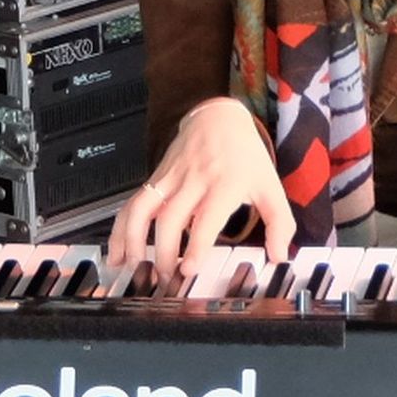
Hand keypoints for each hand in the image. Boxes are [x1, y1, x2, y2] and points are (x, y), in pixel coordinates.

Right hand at [107, 98, 295, 279]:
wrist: (219, 117)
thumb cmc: (245, 155)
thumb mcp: (270, 185)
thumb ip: (279, 223)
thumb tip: (279, 256)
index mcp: (225, 185)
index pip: (207, 218)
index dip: (195, 245)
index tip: (188, 269)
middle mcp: (195, 181)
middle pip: (171, 218)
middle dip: (163, 252)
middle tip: (166, 279)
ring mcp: (172, 178)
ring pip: (145, 209)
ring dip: (135, 240)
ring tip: (134, 268)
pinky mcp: (156, 178)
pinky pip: (134, 203)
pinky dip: (121, 228)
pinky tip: (117, 252)